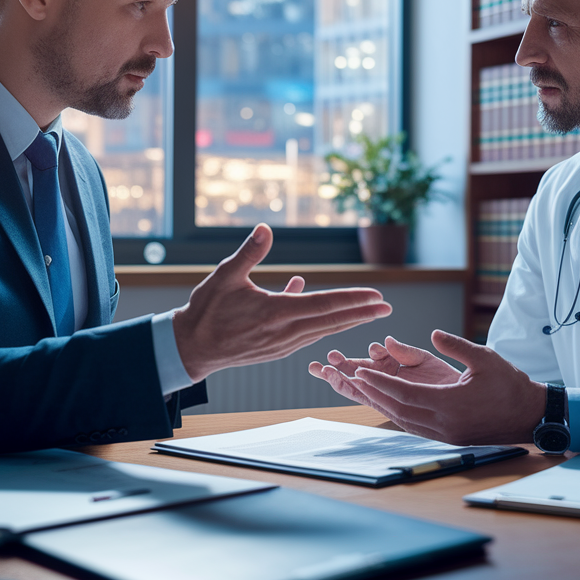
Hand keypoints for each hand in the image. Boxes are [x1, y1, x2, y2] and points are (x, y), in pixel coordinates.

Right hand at [173, 224, 391, 381]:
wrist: (191, 348)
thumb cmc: (207, 310)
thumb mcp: (225, 275)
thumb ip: (249, 252)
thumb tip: (265, 228)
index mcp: (276, 313)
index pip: (325, 304)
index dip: (354, 300)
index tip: (377, 296)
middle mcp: (285, 333)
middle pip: (332, 322)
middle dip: (363, 315)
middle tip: (388, 308)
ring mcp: (282, 346)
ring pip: (323, 331)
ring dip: (348, 322)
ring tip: (369, 314)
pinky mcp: (278, 351)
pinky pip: (308, 335)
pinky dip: (323, 324)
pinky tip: (327, 312)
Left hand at [310, 329, 545, 445]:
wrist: (531, 415)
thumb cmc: (510, 385)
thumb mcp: (484, 358)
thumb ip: (455, 345)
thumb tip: (432, 334)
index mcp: (449, 405)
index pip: (403, 394)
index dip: (379, 382)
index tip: (359, 370)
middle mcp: (443, 425)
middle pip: (397, 410)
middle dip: (373, 394)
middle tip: (352, 380)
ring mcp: (446, 435)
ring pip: (404, 421)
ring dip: (383, 406)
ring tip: (365, 391)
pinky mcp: (450, 438)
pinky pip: (416, 427)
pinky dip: (400, 414)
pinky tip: (391, 404)